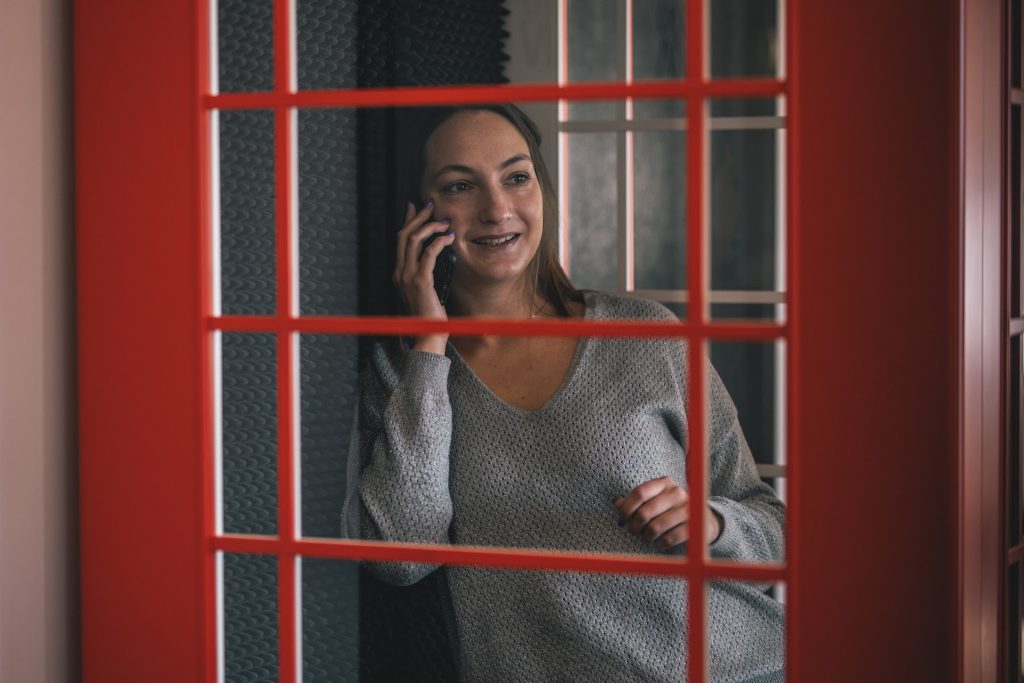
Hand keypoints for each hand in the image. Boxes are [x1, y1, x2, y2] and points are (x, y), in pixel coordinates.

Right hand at [393, 201, 455, 353]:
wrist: (427, 333)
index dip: (407, 221)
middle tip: (430, 206)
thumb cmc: (429, 315)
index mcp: (399, 273)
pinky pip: (429, 254)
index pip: (400, 240)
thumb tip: (433, 258)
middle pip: (405, 235)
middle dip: (418, 217)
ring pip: (414, 240)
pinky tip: (449, 238)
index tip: (414, 207)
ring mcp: (408, 276)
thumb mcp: (425, 290)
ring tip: (444, 222)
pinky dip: (439, 242)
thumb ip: (425, 274)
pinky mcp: (420, 281)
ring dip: (430, 226)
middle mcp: (400, 272)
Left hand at [613, 476, 721, 550]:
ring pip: (655, 527)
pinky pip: (669, 539)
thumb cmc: (671, 508)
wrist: (703, 519)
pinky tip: (658, 543)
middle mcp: (677, 493)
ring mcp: (687, 510)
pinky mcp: (694, 527)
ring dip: (646, 536)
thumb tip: (616, 503)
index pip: (639, 492)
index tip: (622, 518)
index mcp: (664, 483)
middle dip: (634, 526)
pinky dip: (659, 544)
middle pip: (645, 512)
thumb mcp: (655, 499)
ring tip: (646, 537)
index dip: (627, 508)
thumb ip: (636, 500)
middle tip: (634, 531)